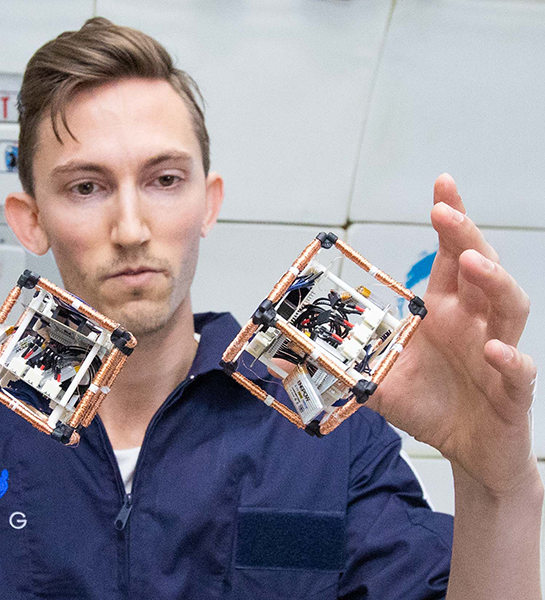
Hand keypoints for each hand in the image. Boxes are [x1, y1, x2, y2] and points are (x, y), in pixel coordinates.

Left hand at [370, 174, 537, 495]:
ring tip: (472, 263)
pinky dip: (508, 358)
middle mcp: (474, 324)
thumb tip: (291, 354)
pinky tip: (493, 349)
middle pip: (481, 269)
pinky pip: (518, 369)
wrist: (468, 452)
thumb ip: (345, 364)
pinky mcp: (512, 391)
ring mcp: (497, 353)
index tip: (441, 185)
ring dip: (493, 281)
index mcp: (445, 313)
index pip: (451, 256)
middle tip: (445, 211)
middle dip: (465, 236)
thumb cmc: (431, 406)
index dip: (450, 221)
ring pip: (509, 307)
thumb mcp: (379, 382)